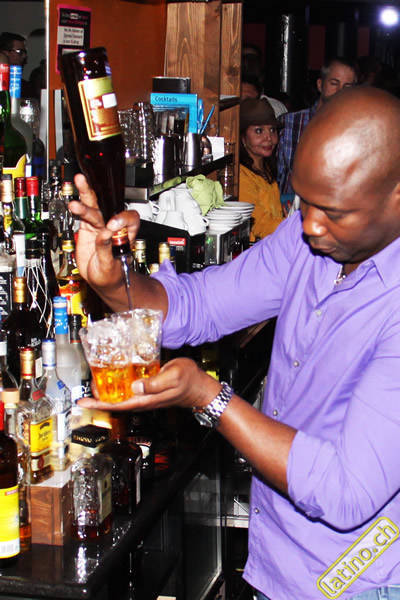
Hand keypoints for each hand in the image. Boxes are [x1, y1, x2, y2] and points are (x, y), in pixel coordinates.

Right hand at [69, 174, 139, 289]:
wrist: (101, 279)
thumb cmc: (111, 274)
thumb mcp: (109, 265)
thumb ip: (106, 249)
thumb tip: (105, 233)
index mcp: (124, 236)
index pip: (130, 220)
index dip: (123, 219)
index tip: (112, 225)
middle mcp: (112, 228)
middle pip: (108, 207)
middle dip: (100, 199)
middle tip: (89, 194)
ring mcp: (99, 227)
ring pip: (93, 208)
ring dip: (85, 198)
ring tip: (76, 198)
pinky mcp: (87, 229)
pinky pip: (82, 215)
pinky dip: (78, 208)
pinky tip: (73, 203)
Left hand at [78, 358, 221, 411]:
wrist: (200, 388)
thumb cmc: (189, 380)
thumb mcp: (173, 376)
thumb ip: (155, 382)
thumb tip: (135, 387)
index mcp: (147, 399)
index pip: (118, 405)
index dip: (99, 404)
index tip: (83, 402)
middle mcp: (144, 400)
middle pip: (116, 403)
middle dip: (99, 399)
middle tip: (85, 389)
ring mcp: (146, 397)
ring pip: (122, 398)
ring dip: (107, 394)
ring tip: (95, 384)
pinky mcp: (149, 392)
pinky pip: (129, 392)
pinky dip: (118, 388)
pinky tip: (115, 380)